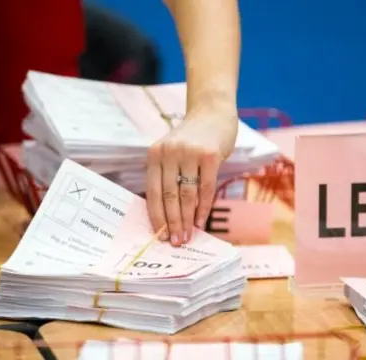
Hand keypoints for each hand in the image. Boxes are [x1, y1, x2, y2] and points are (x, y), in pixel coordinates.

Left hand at [146, 107, 237, 245]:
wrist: (213, 113)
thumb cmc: (192, 139)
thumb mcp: (171, 153)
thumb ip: (167, 177)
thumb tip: (168, 216)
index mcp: (154, 155)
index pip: (152, 192)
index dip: (156, 216)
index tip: (160, 235)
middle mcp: (169, 153)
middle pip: (169, 196)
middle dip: (172, 223)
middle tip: (175, 242)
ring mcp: (190, 153)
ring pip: (187, 194)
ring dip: (187, 219)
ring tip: (188, 236)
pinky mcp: (210, 155)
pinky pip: (206, 188)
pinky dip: (204, 208)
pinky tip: (202, 221)